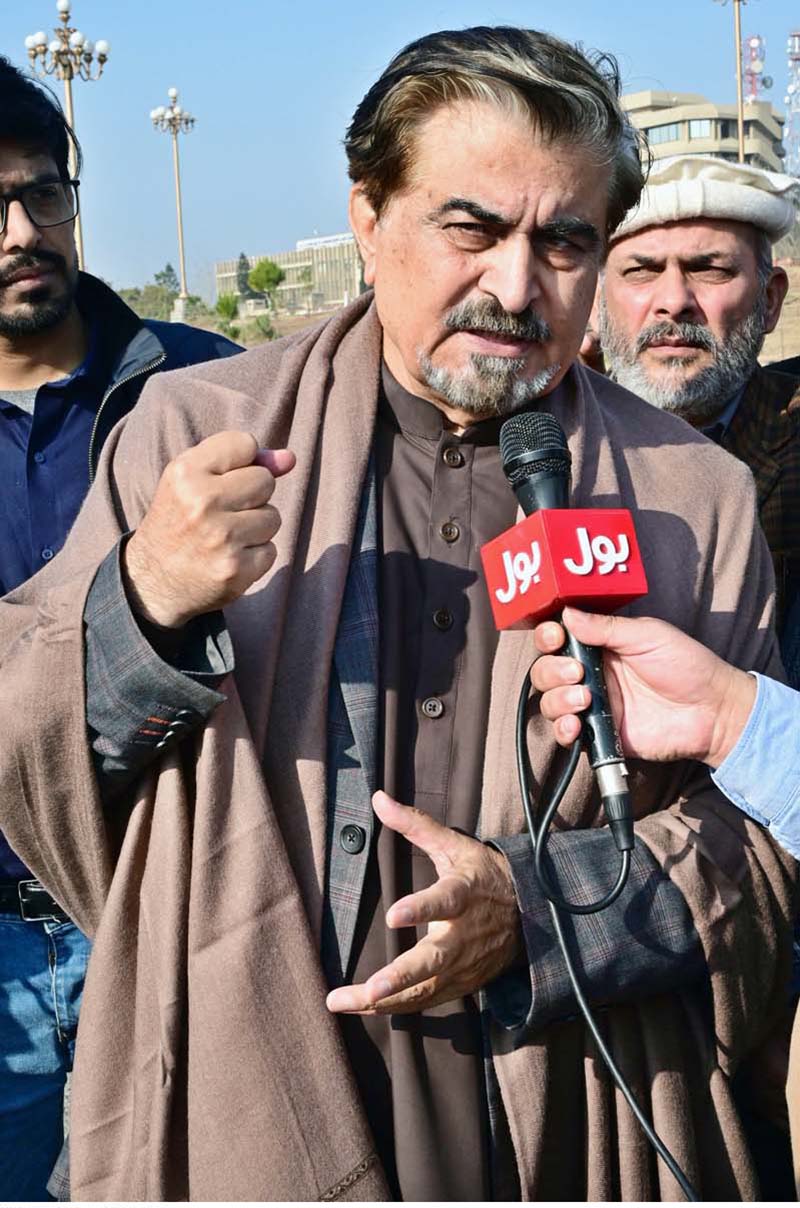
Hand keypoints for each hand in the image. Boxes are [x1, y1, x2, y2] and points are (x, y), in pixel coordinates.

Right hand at [123, 432, 294, 628]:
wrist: (151, 582)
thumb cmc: (178, 521)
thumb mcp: (193, 480)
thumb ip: (241, 461)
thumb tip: (290, 458)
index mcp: (186, 472)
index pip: (245, 443)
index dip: (243, 461)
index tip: (222, 479)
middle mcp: (202, 502)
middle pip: (265, 480)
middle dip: (252, 496)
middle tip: (222, 513)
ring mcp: (221, 538)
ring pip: (273, 517)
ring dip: (256, 528)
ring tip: (224, 537)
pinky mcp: (236, 569)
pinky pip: (271, 550)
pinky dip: (255, 556)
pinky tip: (228, 558)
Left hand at [326, 791, 521, 1014]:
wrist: (529, 917)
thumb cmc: (482, 876)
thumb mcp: (454, 846)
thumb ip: (415, 825)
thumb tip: (378, 798)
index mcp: (462, 896)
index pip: (442, 902)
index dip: (420, 909)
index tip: (393, 915)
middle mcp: (462, 936)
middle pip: (433, 961)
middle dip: (401, 977)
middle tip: (371, 989)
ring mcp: (462, 966)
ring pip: (424, 990)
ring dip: (385, 1001)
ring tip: (343, 1001)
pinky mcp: (459, 985)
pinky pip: (424, 1001)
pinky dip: (393, 1008)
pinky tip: (360, 1007)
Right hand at [532, 607, 755, 767]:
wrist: (712, 711)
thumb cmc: (687, 666)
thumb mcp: (648, 635)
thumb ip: (607, 627)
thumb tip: (568, 614)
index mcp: (600, 645)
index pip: (558, 638)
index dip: (548, 637)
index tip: (555, 637)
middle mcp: (591, 674)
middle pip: (546, 670)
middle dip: (552, 670)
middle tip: (576, 672)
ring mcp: (593, 705)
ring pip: (550, 701)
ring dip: (558, 698)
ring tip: (585, 699)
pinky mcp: (598, 734)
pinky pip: (565, 733)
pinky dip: (562, 729)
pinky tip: (576, 724)